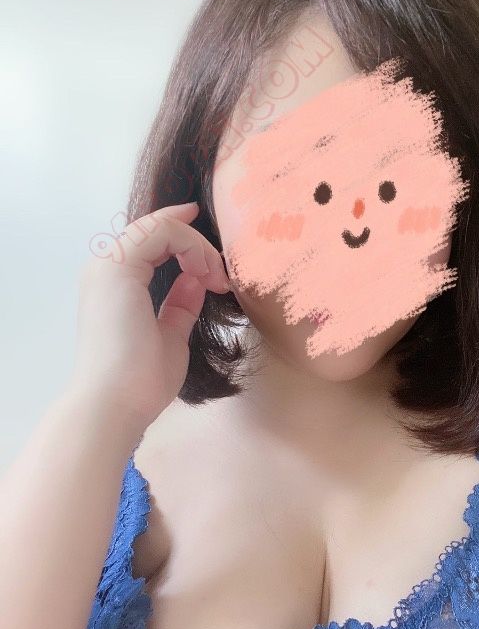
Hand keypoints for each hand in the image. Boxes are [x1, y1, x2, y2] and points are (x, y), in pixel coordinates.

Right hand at [69, 201, 229, 433]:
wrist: (116, 402)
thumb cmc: (141, 380)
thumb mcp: (171, 335)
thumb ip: (180, 305)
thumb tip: (196, 281)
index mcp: (115, 285)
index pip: (151, 244)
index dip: (186, 241)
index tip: (218, 260)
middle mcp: (106, 269)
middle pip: (156, 231)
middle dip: (197, 246)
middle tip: (223, 278)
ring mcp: (108, 266)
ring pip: (159, 226)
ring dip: (197, 246)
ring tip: (218, 279)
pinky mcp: (117, 267)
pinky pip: (159, 231)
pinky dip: (191, 245)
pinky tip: (207, 273)